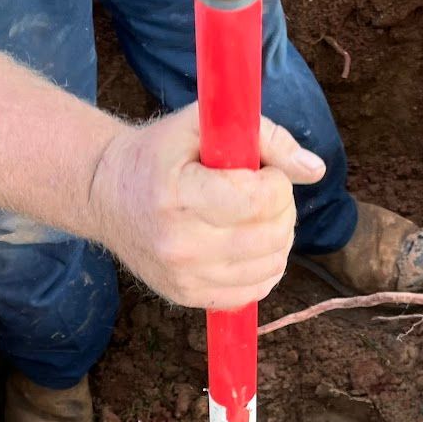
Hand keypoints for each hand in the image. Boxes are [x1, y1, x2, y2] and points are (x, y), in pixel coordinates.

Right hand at [87, 105, 324, 307]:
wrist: (106, 196)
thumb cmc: (160, 154)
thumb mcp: (203, 125)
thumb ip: (267, 138)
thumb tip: (316, 170)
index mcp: (178, 195)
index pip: (259, 202)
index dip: (276, 182)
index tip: (262, 171)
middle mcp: (179, 244)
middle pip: (271, 236)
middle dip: (282, 207)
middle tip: (263, 191)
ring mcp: (183, 276)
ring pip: (270, 267)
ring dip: (278, 237)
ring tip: (256, 216)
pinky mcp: (187, 297)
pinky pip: (253, 292)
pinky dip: (264, 267)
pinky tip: (249, 244)